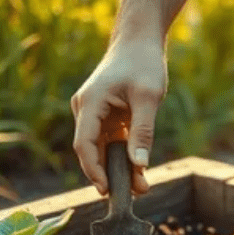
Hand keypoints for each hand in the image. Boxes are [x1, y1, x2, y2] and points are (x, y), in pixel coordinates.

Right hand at [71, 39, 166, 195]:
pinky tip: (138, 170)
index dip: (94, 170)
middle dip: (109, 173)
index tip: (106, 190)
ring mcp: (94, 112)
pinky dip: (123, 154)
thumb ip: (143, 132)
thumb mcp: (148, 98)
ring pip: (103, 147)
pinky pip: (111, 139)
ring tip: (139, 187)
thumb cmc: (143, 63)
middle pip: (92, 150)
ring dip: (118, 167)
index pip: (85, 144)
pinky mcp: (105, 114)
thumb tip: (139, 166)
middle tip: (130, 195)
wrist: (140, 40)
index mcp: (90, 103)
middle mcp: (86, 108)